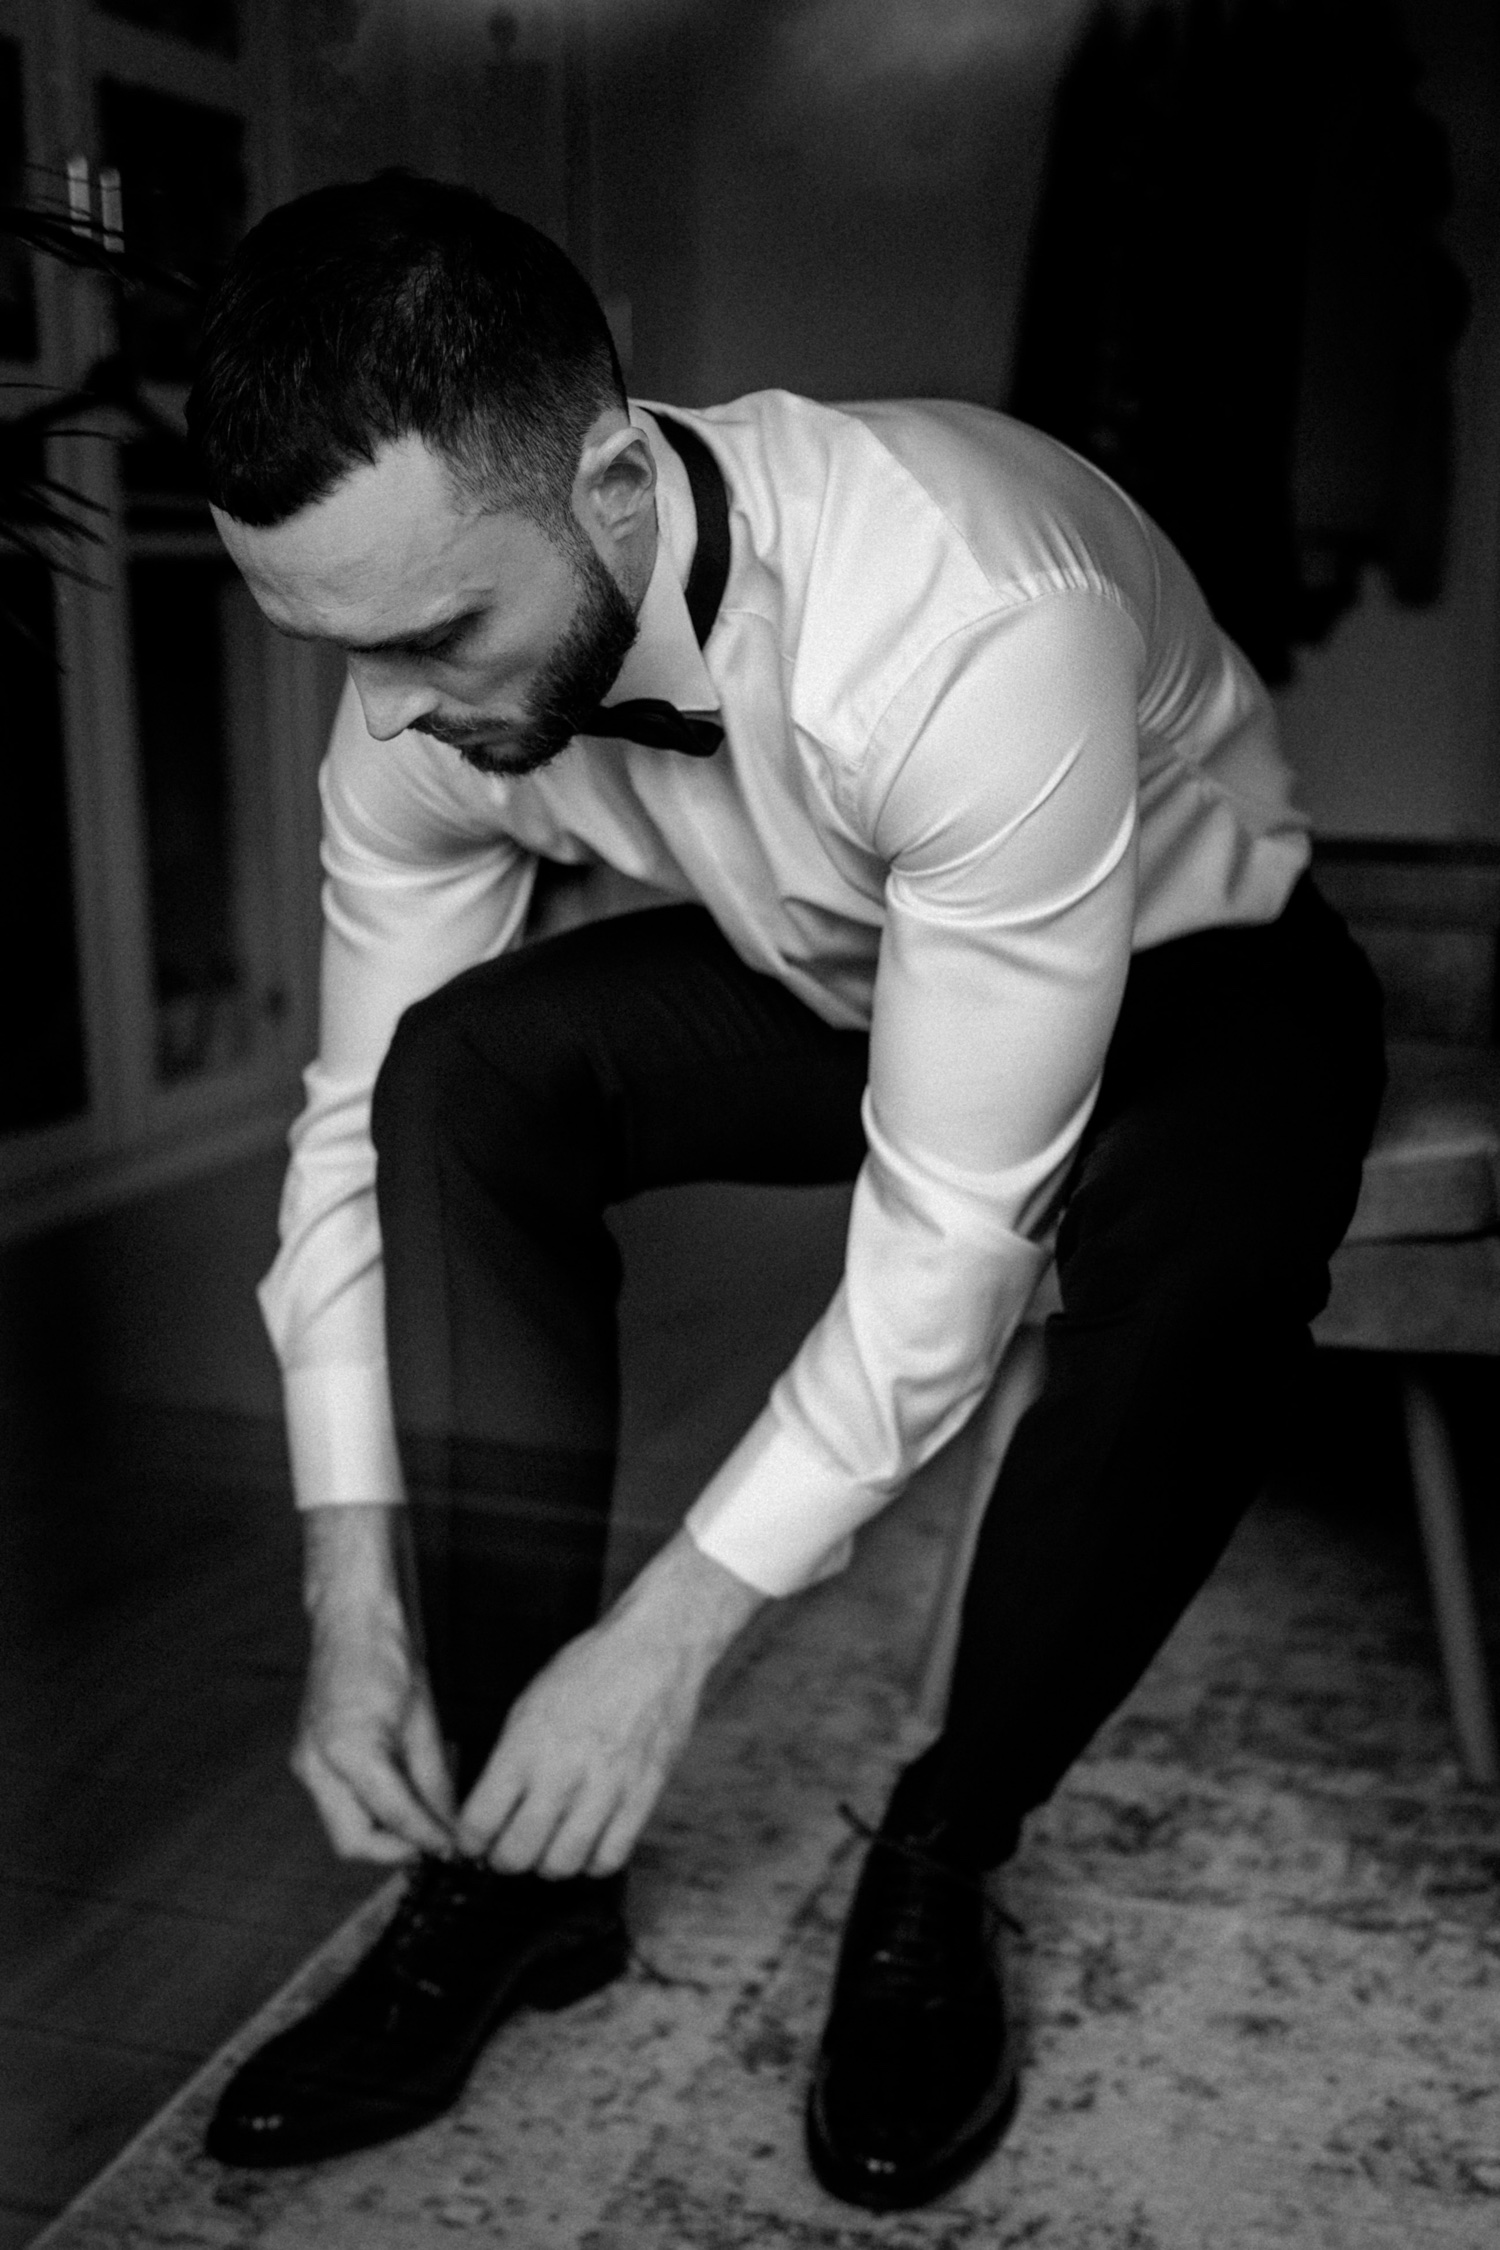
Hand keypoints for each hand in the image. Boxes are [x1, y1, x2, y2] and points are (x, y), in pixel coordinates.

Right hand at [291, 1504, 454, 1863]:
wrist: (350, 1623)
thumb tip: (450, 1824)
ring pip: (342, 1827)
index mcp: (349, 1750)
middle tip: (435, 1843)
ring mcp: (306, 1763)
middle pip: (351, 1841)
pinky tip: (402, 1797)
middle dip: (395, 1851)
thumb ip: (435, 1779)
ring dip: (382, 1834)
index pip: (391, 1815)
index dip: (425, 1837)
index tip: (452, 1847)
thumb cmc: (388, 1659)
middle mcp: (316, 1764)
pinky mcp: (308, 1760)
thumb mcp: (424, 1721)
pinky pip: (338, 1804)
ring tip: (424, 1821)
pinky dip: (370, 1811)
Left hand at [456, 1530, 764, 1878]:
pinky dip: (592, 1860)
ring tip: (548, 1844)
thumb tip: (486, 1809)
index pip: (479, 1823)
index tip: (474, 1839)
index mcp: (525, 1745)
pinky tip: (587, 1840)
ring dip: (548, 1863)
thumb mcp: (530, 1702)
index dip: (470, 1840)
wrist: (655, 1648)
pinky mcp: (642, 1797)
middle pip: (517, 1855)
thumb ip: (507, 1759)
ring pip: (562, 1865)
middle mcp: (562, 1772)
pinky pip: (609, 1858)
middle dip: (503, 1858)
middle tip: (507, 1847)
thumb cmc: (588, 1669)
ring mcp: (605, 1788)